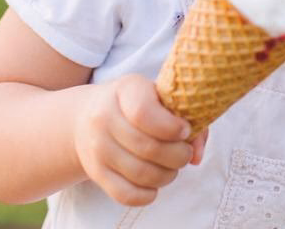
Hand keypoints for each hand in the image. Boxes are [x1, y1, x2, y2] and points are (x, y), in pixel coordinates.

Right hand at [72, 74, 206, 205]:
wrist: (88, 116)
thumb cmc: (139, 103)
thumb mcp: (160, 96)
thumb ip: (188, 117)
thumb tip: (197, 156)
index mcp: (126, 89)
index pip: (144, 113)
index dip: (171, 127)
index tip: (185, 130)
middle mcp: (104, 117)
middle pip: (148, 148)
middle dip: (178, 155)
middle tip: (184, 153)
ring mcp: (97, 147)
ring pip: (141, 174)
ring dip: (167, 175)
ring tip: (172, 167)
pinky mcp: (96, 173)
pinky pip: (126, 195)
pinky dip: (148, 194)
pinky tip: (155, 183)